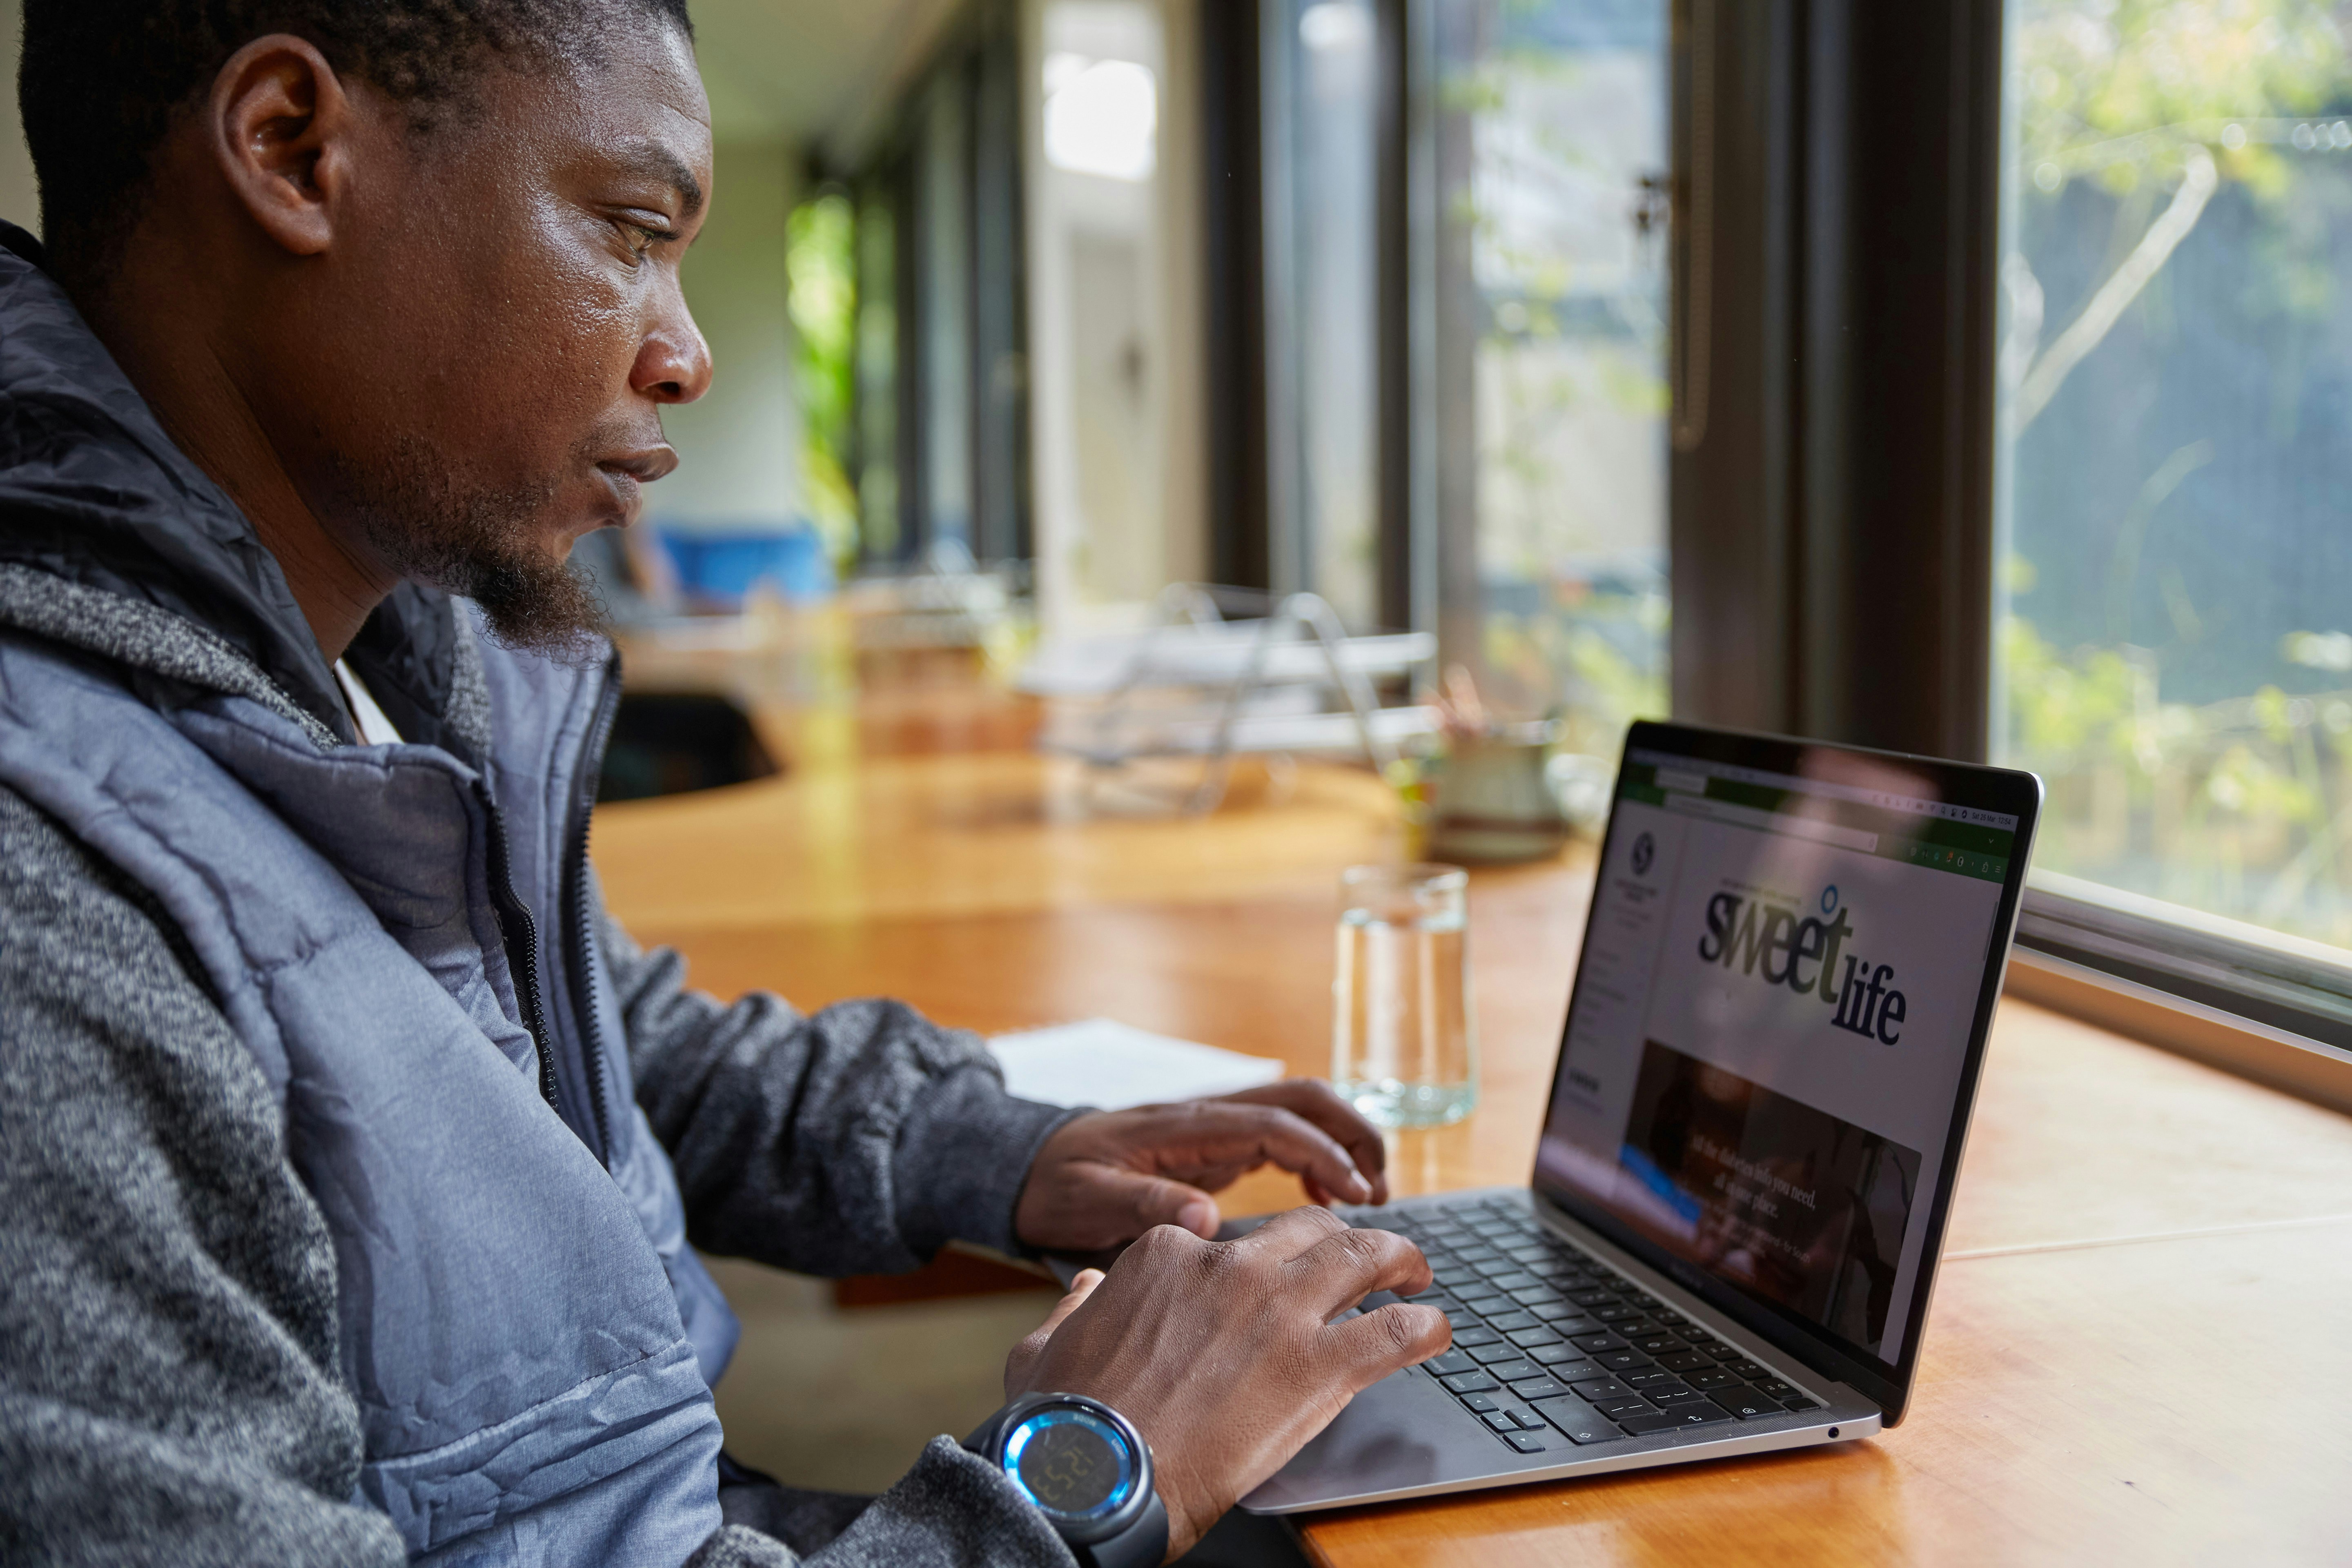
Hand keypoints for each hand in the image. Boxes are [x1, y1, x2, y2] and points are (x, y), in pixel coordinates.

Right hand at [1001, 1208, 1447, 1556]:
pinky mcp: (1318, 1367)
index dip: (1255, 1263)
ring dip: (1400, 1258)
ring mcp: (1279, 1312)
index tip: (1267, 1284)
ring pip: (1363, 1257)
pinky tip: (1437, 1331)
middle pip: (1309, 1232)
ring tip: (1418, 1272)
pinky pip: (1394, 1331)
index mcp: (1166, 1256)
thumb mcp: (1047, 1344)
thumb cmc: (1065, 1419)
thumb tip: (1089, 1288)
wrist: (1099, 1473)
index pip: (1227, 1242)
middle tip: (1367, 1258)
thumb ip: (1076, 1306)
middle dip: (1343, 1238)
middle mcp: (1230, 1268)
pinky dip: (1426, 1326)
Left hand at [1013, 1080, 1390, 1252]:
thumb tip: (1206, 1219)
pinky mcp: (1217, 1145)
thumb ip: (1145, 1205)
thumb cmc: (1058, 1185)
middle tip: (1380, 1191)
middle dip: (1351, 1133)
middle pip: (1303, 1099)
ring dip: (1342, 1142)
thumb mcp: (1089, 1201)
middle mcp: (1210, 1116)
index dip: (1322, 1154)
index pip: (1273, 1122)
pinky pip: (1283, 1137)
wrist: (1029, 1167)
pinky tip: (1326, 1200)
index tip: (1356, 1195)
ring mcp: (1216, 1127)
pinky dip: (1317, 1160)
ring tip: (1369, 1197)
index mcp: (1186, 1125)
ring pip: (1300, 1112)